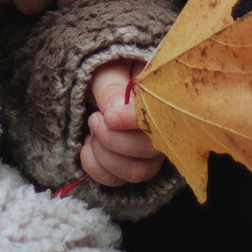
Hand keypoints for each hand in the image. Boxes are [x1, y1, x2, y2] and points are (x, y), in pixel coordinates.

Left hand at [79, 61, 163, 188]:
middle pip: (149, 151)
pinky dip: (95, 167)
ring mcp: (150, 154)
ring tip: (91, 132)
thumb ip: (110, 87)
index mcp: (163, 100)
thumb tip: (113, 111)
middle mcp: (164, 131)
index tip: (108, 116)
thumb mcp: (107, 70)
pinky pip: (117, 181)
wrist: (101, 85)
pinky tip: (87, 146)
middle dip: (112, 138)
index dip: (132, 121)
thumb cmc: (109, 72)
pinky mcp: (132, 168)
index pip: (159, 118)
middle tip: (95, 118)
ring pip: (136, 172)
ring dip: (104, 155)